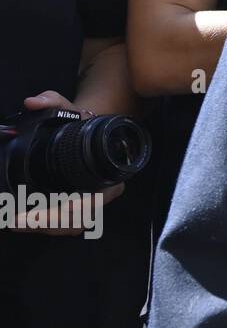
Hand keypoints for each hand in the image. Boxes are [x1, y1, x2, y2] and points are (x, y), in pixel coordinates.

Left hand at [13, 90, 118, 235]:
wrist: (85, 131)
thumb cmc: (79, 122)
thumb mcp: (67, 105)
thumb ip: (51, 99)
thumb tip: (33, 103)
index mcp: (110, 169)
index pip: (98, 197)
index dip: (78, 206)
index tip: (57, 206)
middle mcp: (105, 189)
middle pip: (81, 218)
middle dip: (50, 223)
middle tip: (19, 220)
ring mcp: (93, 201)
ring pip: (73, 226)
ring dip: (45, 228)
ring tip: (16, 222)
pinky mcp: (79, 208)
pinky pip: (66, 226)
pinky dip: (46, 227)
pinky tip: (23, 222)